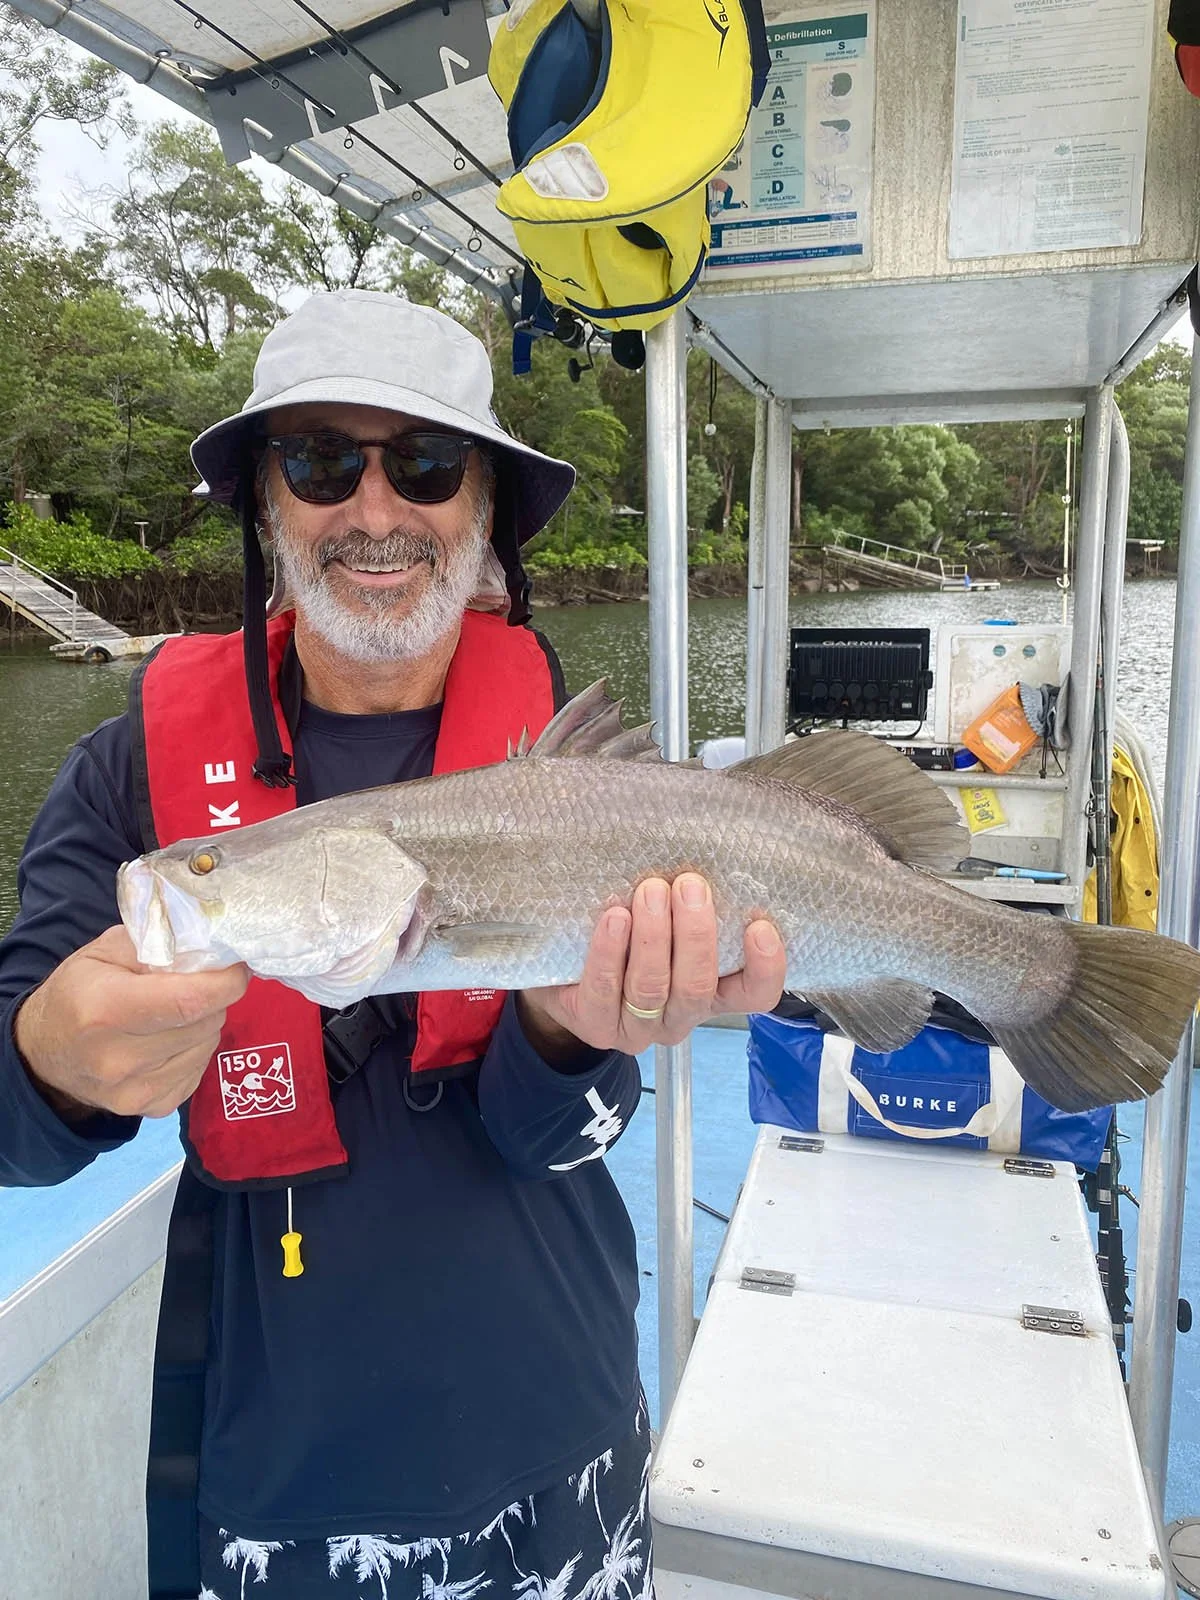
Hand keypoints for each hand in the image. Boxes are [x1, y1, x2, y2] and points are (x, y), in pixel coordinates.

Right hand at [14, 925, 248, 1121]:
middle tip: (194, 985)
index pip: (190, 1000)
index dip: (225, 982)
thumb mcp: (103, 952)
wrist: (42, 1055)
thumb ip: (156, 943)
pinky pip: (199, 1070)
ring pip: (208, 1045)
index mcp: (105, 1010)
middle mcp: (120, 1059)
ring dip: (203, 1024)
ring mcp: (136, 1092)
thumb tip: (211, 947)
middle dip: (213, 998)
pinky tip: (168, 1042)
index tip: (236, 967)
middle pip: (204, 1022)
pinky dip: (194, 1051)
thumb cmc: (76, 993)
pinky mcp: (152, 1109)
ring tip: (173, 1015)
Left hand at [518, 874, 785, 1059]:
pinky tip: (614, 918)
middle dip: (695, 935)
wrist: (566, 969)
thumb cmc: (631, 934)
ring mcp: (638, 1028)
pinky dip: (610, 953)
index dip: (765, 967)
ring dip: (653, 938)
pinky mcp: (596, 1025)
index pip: (754, 994)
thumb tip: (705, 843)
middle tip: (689, 885)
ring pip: (652, 989)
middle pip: (697, 988)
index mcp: (712, 993)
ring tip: (649, 891)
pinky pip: (604, 992)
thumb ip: (690, 899)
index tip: (759, 925)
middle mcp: (680, 1016)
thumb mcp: (669, 917)